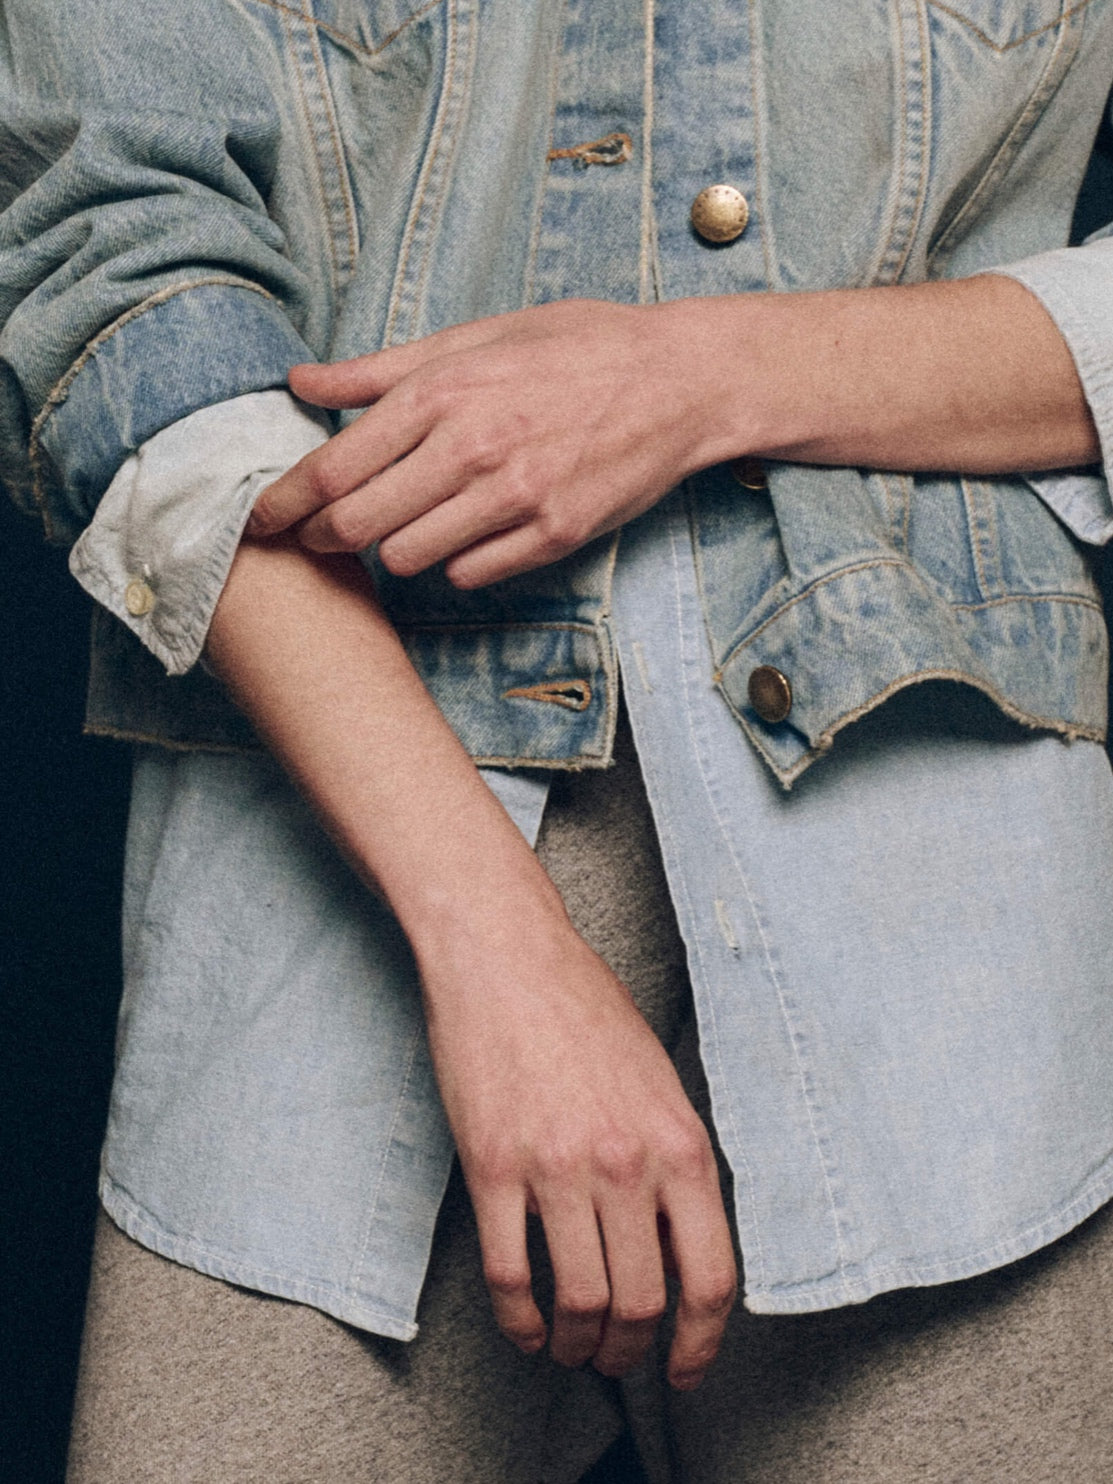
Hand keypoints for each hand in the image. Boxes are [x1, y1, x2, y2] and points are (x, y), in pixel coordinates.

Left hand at [247, 299, 733, 586]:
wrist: (678, 380)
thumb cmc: (576, 348)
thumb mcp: (477, 337)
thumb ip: (383, 370)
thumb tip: (301, 383)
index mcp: (443, 393)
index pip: (333, 468)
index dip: (283, 504)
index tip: (259, 522)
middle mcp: (473, 449)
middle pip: (360, 524)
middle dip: (326, 536)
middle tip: (318, 535)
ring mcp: (515, 498)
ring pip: (410, 557)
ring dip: (393, 549)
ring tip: (404, 526)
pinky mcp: (554, 535)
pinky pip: (470, 572)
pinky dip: (454, 561)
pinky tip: (465, 533)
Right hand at [415, 898, 736, 1388]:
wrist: (506, 956)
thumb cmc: (584, 1009)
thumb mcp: (659, 1081)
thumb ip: (674, 1161)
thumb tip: (677, 1244)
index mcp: (680, 1142)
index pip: (710, 1276)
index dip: (702, 1342)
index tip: (686, 1369)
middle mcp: (626, 1163)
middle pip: (642, 1302)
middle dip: (630, 1350)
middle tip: (616, 1359)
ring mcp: (557, 1167)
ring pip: (579, 1300)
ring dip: (577, 1344)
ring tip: (571, 1347)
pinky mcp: (494, 1167)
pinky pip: (509, 1275)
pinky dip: (520, 1321)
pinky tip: (526, 1327)